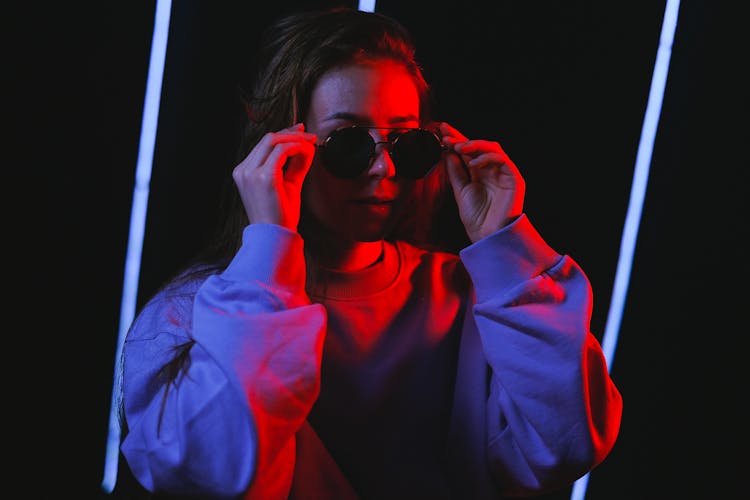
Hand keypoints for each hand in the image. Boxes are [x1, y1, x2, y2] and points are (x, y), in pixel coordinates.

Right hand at [232, 123, 316, 230]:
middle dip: (291, 133)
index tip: (301, 133)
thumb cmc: (280, 215)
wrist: (275, 237)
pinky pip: (282, 151)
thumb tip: (307, 146)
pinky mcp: (264, 177)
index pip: (263, 145)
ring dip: (296, 139)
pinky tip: (308, 151)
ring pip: (274, 140)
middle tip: (310, 135)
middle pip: (267, 138)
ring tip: (312, 142)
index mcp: (244, 172)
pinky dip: (297, 147)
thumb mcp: (287, 184)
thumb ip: (294, 165)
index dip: (284, 135)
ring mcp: (251, 173)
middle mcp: (243, 170)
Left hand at [439, 122, 524, 242]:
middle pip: (478, 146)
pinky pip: (502, 159)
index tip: (441, 130)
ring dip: (474, 144)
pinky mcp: (513, 178)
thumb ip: (455, 171)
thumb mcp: (460, 191)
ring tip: (459, 147)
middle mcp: (492, 170)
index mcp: (479, 173)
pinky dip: (487, 157)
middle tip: (446, 135)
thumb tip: (447, 151)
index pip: (467, 152)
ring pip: (492, 147)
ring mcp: (503, 173)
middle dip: (462, 137)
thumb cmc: (476, 218)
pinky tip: (473, 163)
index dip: (456, 139)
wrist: (488, 237)